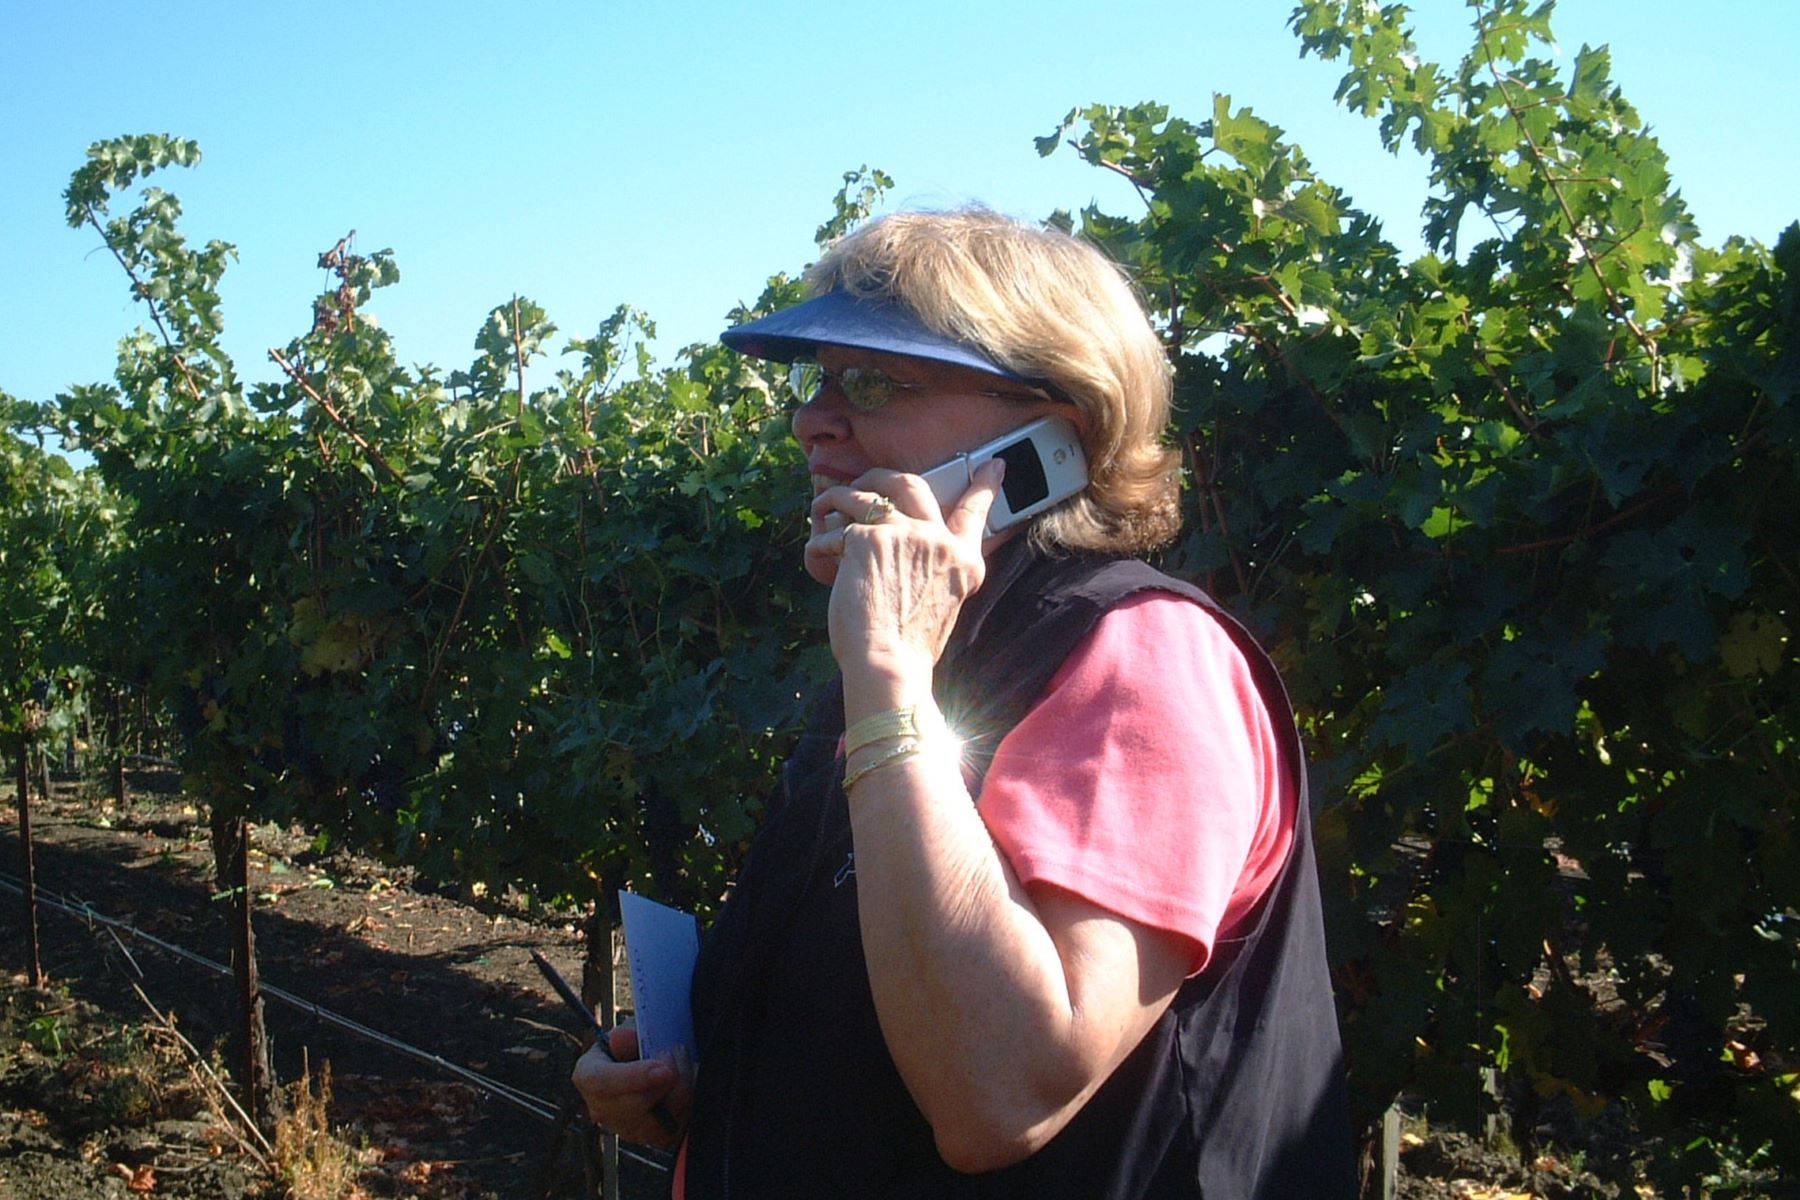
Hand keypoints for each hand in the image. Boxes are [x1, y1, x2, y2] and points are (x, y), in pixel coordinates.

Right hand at [570, 1025, 691, 1148]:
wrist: (660, 1058)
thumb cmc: (641, 1042)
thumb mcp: (634, 1028)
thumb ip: (629, 1034)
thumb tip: (620, 1039)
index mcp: (589, 1074)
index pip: (600, 1082)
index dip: (632, 1077)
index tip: (663, 1070)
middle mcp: (601, 1107)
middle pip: (632, 1106)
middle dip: (664, 1083)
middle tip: (679, 1054)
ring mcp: (624, 1127)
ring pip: (655, 1123)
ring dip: (679, 1092)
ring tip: (685, 1065)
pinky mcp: (649, 1138)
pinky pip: (671, 1131)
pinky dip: (685, 1109)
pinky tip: (687, 1085)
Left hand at [805, 460, 1003, 693]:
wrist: (888, 665)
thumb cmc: (907, 647)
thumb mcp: (941, 603)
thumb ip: (932, 570)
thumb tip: (895, 548)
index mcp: (961, 560)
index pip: (975, 514)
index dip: (985, 488)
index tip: (994, 466)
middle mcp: (937, 540)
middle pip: (910, 484)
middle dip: (879, 477)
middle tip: (861, 482)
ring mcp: (902, 534)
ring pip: (861, 496)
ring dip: (834, 500)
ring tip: (821, 511)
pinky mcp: (865, 539)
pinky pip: (832, 531)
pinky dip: (819, 546)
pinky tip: (818, 562)